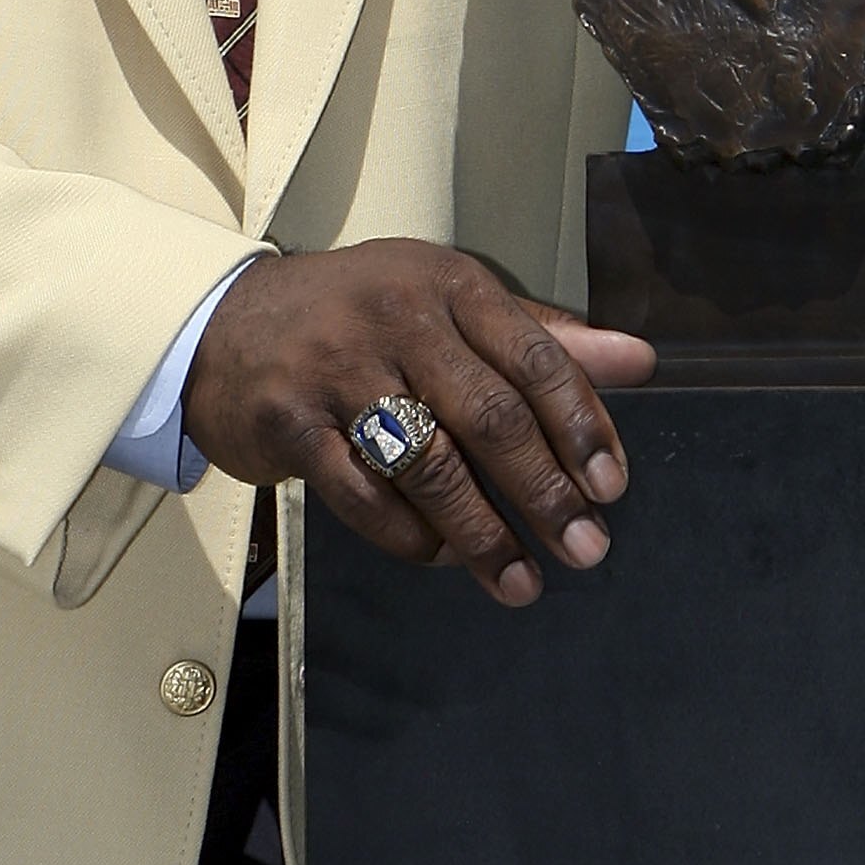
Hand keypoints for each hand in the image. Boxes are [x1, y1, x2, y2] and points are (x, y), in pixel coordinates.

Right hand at [183, 239, 656, 607]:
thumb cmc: (358, 315)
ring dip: (482, 534)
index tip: (613, 486)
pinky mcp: (290, 421)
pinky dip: (408, 535)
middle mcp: (396, 315)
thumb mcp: (449, 303)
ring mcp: (338, 367)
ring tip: (521, 581)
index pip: (533, 355)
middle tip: (586, 548)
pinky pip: (363, 495)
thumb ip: (542, 336)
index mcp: (447, 283)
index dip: (581, 423)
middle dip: (545, 490)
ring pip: (429, 463)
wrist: (224, 324)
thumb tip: (639, 360)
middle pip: (488, 414)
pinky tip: (440, 557)